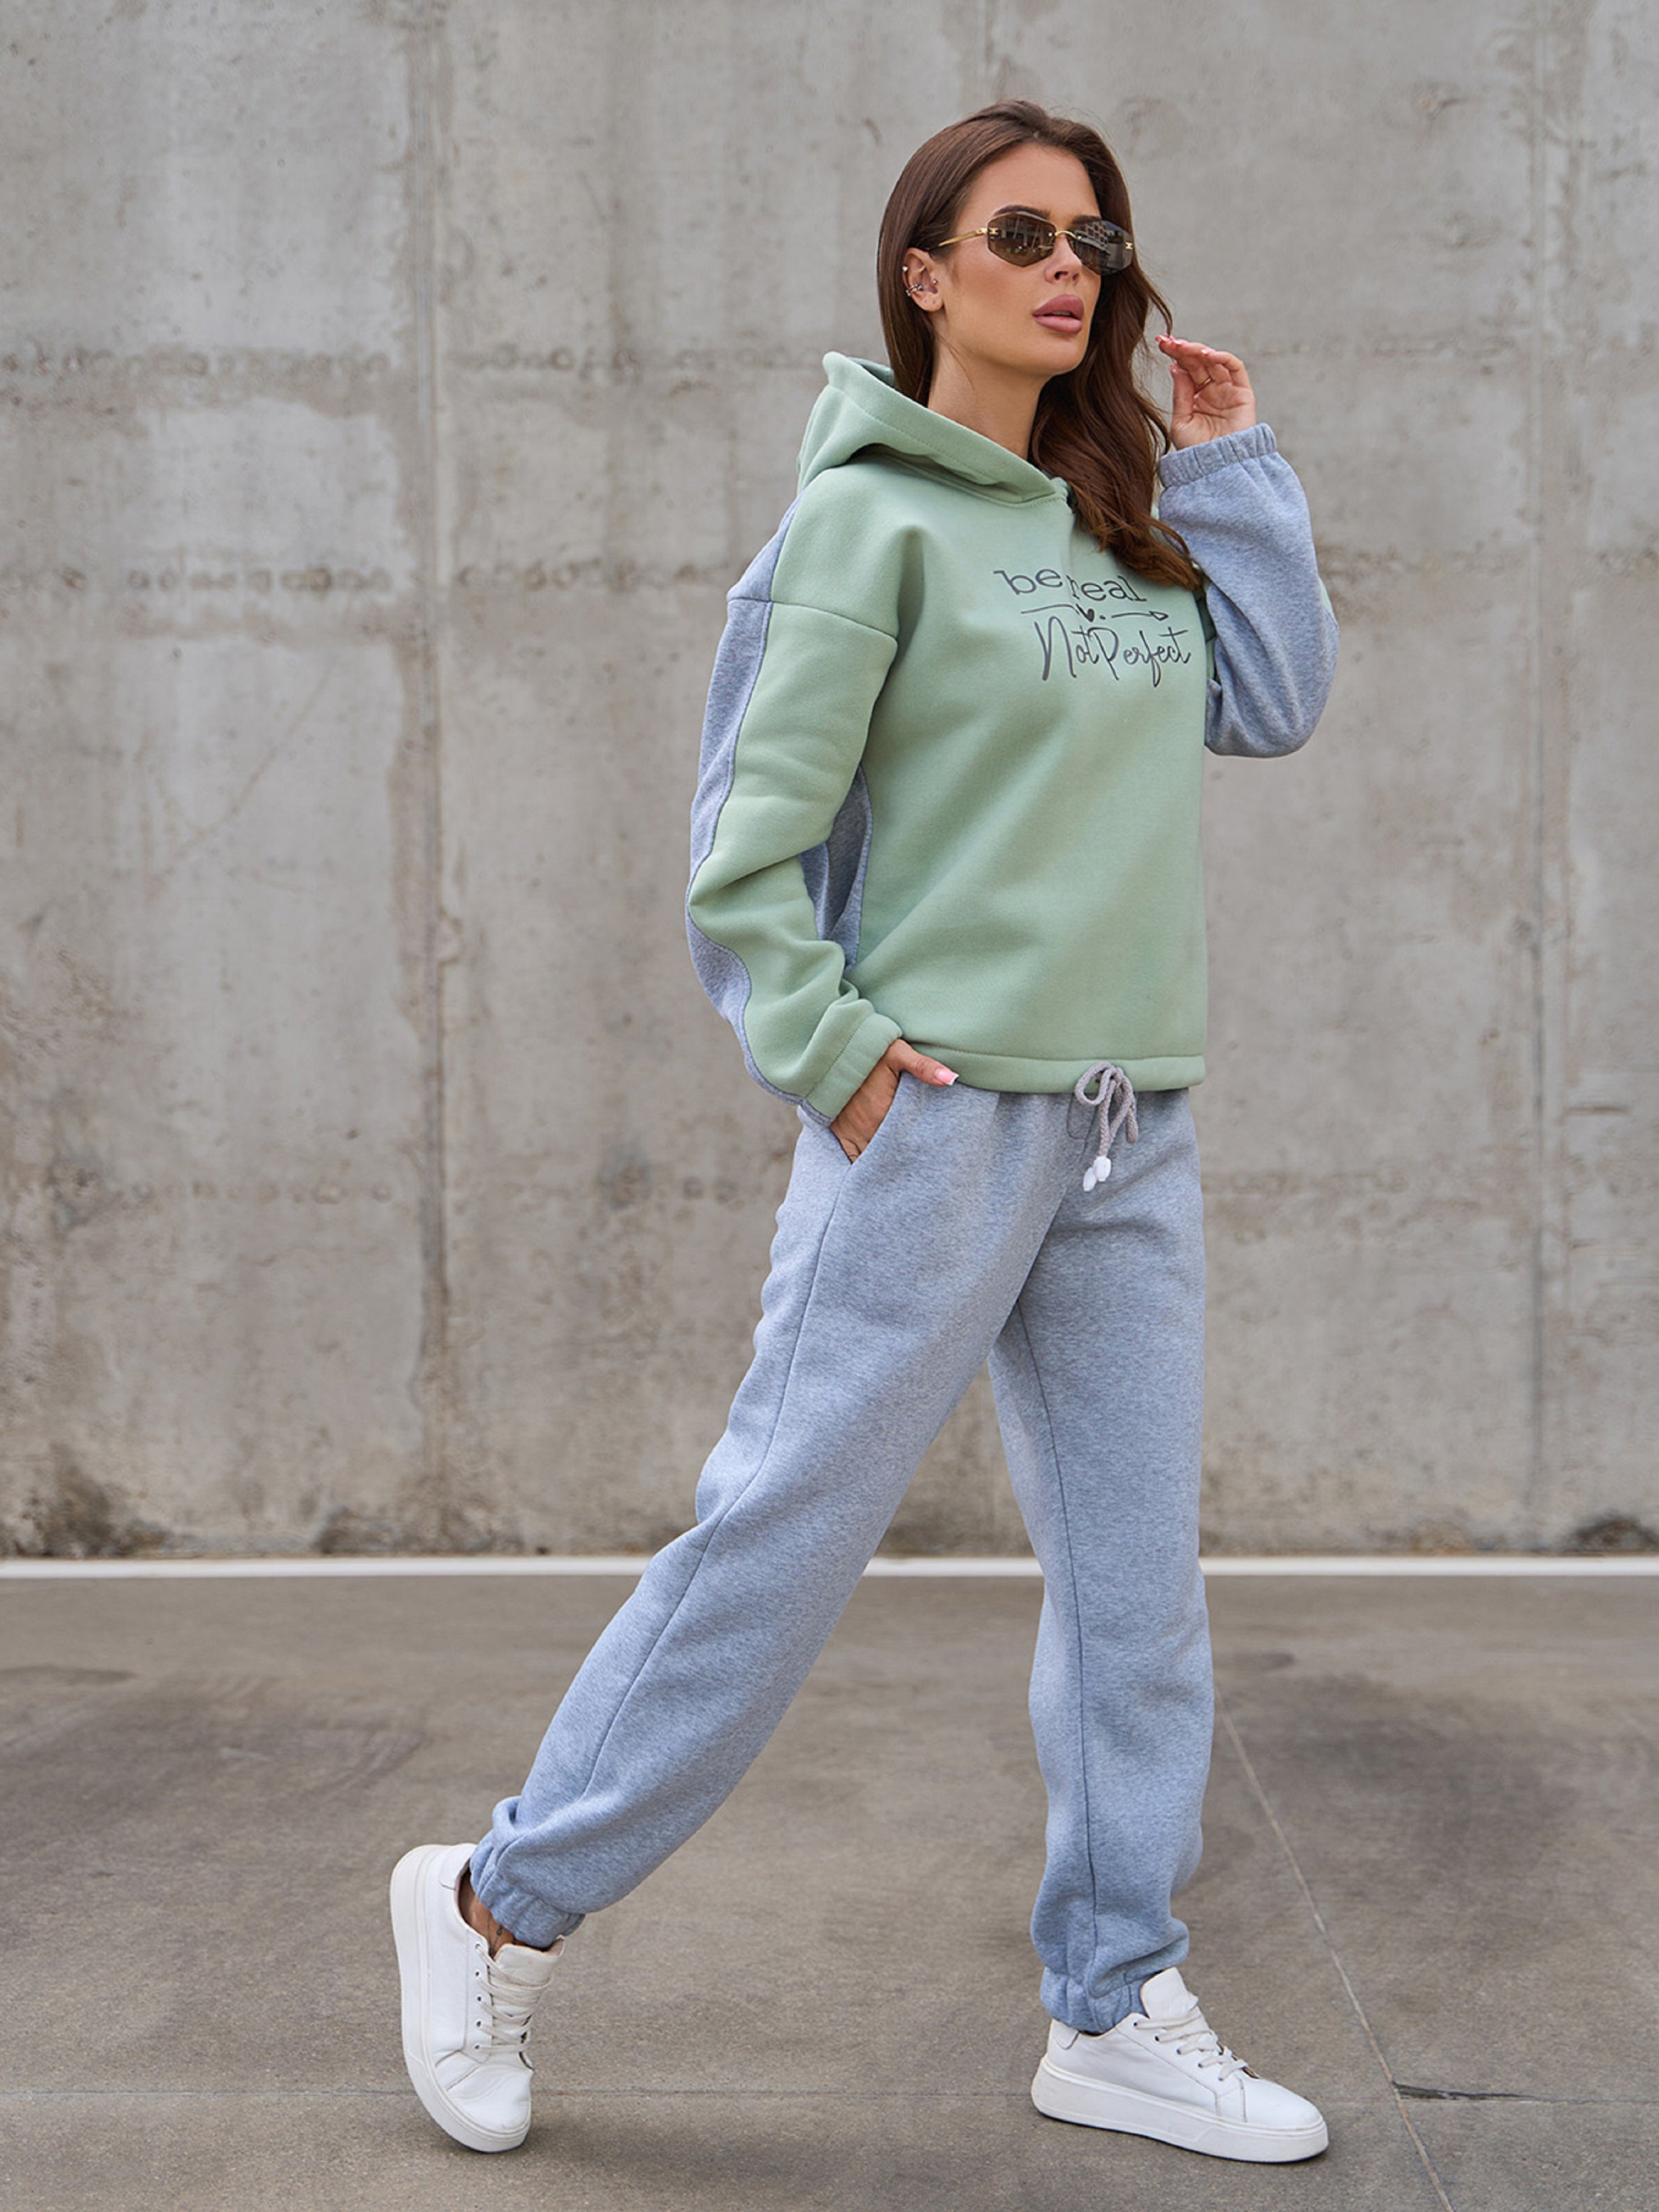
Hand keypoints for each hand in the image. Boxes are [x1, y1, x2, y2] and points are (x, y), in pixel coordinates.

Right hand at [830, 1038, 957, 1161]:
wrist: (833, 1050)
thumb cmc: (868, 1050)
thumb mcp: (897, 1053)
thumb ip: (924, 1067)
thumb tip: (951, 1078)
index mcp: (884, 1112)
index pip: (908, 1141)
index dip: (920, 1148)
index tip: (931, 1153)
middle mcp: (867, 1128)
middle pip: (892, 1153)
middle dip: (906, 1158)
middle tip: (922, 1164)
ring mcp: (853, 1133)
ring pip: (874, 1159)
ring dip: (887, 1163)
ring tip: (904, 1170)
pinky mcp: (840, 1133)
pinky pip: (853, 1158)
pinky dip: (863, 1166)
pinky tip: (876, 1171)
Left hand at [1157, 335, 1255, 448]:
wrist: (1215, 469)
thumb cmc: (1196, 451)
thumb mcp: (1181, 421)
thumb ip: (1180, 394)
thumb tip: (1176, 367)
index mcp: (1195, 396)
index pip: (1186, 368)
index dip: (1175, 355)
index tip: (1161, 344)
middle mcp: (1212, 390)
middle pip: (1198, 362)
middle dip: (1183, 349)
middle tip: (1169, 341)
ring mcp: (1227, 390)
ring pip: (1215, 361)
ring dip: (1199, 350)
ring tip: (1184, 347)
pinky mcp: (1243, 393)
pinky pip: (1235, 368)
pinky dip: (1223, 357)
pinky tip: (1207, 354)